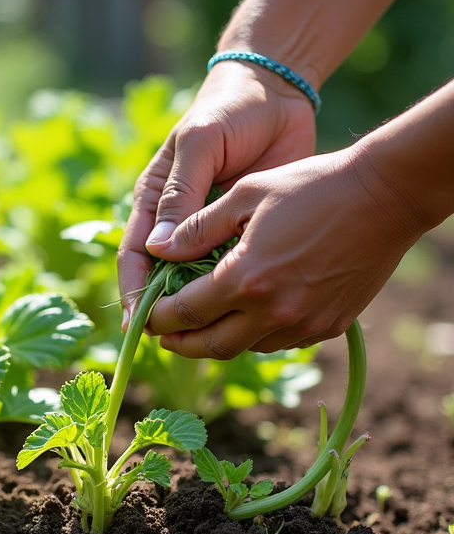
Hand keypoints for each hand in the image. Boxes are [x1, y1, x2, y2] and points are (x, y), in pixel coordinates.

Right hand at [117, 61, 316, 326]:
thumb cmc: (229, 111)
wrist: (278, 95)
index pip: (135, 256)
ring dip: (202, 310)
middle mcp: (177, 224)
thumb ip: (182, 193)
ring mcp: (211, 233)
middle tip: (174, 343)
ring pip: (198, 282)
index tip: (137, 323)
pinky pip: (234, 273)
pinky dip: (235, 295)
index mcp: (155, 202)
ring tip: (210, 338)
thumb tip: (158, 249)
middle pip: (163, 279)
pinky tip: (245, 316)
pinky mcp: (243, 236)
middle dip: (166, 313)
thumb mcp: (200, 144)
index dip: (134, 292)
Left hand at [145, 145, 425, 357]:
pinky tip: (250, 315)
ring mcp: (304, 324)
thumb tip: (156, 251)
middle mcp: (273, 312)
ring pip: (247, 348)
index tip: (147, 316)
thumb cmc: (312, 185)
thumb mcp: (247, 194)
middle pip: (211, 346)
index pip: (186, 313)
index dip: (159, 318)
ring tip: (205, 324)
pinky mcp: (329, 327)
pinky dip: (258, 334)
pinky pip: (281, 341)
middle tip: (165, 336)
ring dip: (220, 339)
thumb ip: (197, 228)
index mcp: (246, 278)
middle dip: (182, 344)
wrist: (386, 197)